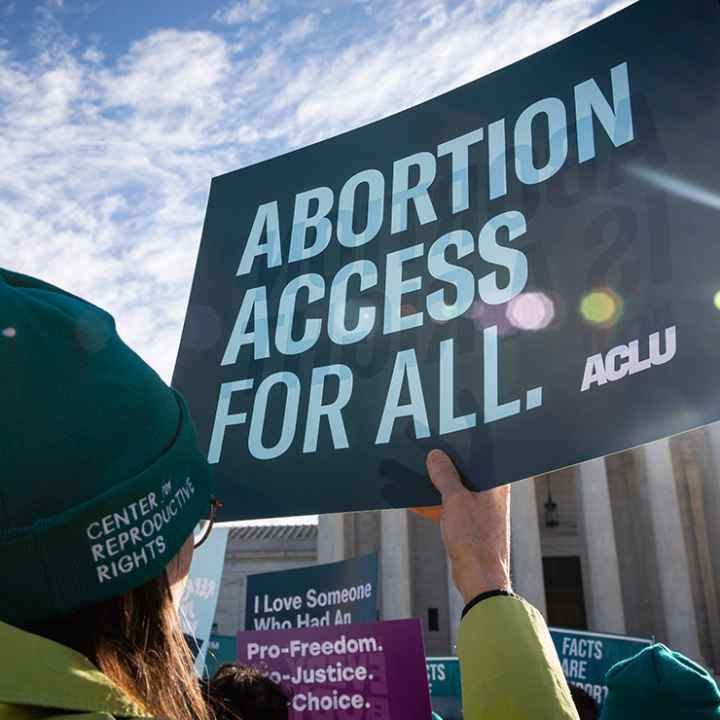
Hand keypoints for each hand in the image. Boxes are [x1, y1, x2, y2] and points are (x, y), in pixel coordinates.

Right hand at [426, 449, 510, 603]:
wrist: (479, 579)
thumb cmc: (476, 539)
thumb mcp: (455, 500)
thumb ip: (445, 475)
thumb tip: (436, 456)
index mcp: (497, 483)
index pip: (482, 454)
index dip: (464, 444)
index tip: (446, 436)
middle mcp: (493, 494)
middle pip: (466, 471)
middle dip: (446, 465)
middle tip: (427, 454)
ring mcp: (482, 510)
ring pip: (457, 489)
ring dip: (438, 486)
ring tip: (418, 476)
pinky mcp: (472, 524)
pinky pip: (452, 507)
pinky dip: (437, 504)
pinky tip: (416, 502)